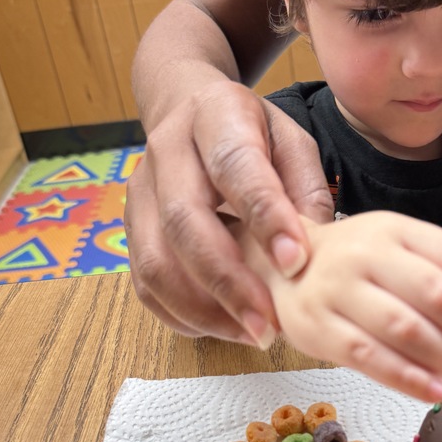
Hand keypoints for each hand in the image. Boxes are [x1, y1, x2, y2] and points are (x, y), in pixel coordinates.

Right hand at [125, 80, 333, 343]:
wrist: (186, 108)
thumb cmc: (250, 133)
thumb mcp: (291, 140)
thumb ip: (305, 189)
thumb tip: (312, 253)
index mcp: (215, 116)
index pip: (235, 167)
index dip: (264, 217)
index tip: (295, 262)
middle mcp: (166, 152)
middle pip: (183, 222)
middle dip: (228, 282)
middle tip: (268, 325)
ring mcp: (139, 193)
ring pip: (155, 262)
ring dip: (203, 309)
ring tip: (251, 333)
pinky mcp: (129, 229)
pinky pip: (145, 284)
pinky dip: (183, 315)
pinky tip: (223, 326)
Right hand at [255, 211, 441, 402]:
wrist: (280, 264)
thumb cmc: (353, 265)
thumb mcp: (396, 249)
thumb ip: (440, 276)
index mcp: (394, 229)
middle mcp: (365, 253)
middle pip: (438, 296)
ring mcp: (337, 290)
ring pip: (406, 328)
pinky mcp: (316, 328)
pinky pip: (370, 358)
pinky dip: (408, 378)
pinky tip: (433, 390)